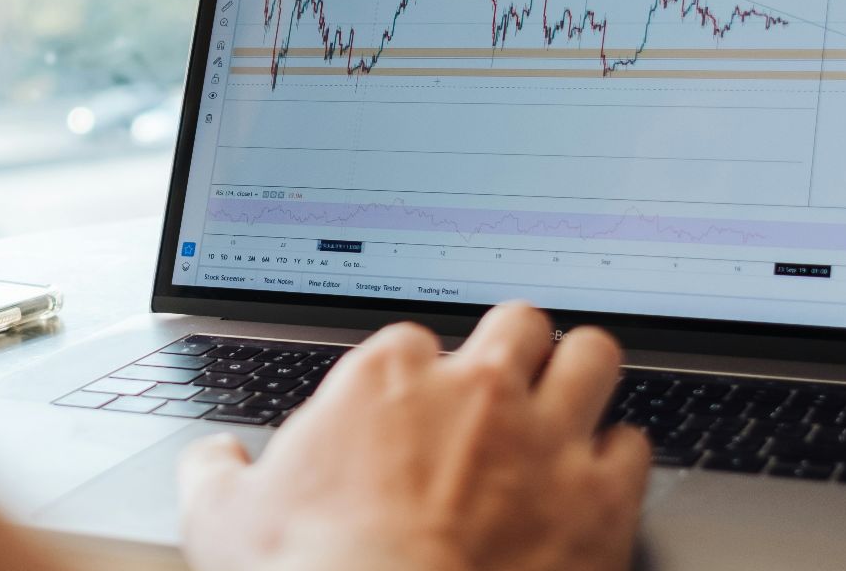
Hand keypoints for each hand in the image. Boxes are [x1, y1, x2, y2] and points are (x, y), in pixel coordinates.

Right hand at [177, 303, 649, 570]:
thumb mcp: (225, 522)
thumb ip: (216, 473)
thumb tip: (212, 460)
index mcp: (386, 377)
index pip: (413, 338)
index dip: (415, 375)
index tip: (411, 405)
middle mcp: (475, 389)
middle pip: (518, 322)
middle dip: (514, 348)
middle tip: (503, 382)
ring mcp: (545, 438)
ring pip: (592, 356)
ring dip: (582, 375)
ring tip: (571, 396)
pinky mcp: (600, 498)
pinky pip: (634, 444)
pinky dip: (619, 458)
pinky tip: (600, 478)